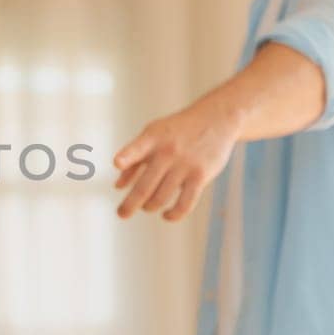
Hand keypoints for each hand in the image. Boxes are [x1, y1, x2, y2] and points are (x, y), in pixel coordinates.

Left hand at [113, 99, 240, 221]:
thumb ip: (134, 158)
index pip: (137, 148)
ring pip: (160, 198)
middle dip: (129, 205)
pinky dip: (173, 215)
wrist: (216, 119)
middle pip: (144, 186)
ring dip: (149, 207)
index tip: (117, 163)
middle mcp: (167, 151)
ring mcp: (184, 165)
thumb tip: (118, 186)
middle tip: (122, 213)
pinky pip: (184, 204)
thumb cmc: (178, 130)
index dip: (126, 157)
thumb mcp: (152, 135)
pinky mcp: (200, 176)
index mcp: (152, 138)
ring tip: (147, 207)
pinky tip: (166, 215)